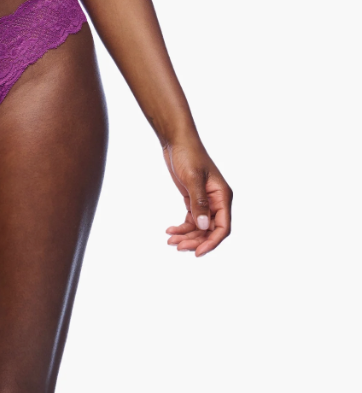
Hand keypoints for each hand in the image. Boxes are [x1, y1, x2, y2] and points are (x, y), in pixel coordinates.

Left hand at [162, 139, 231, 256]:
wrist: (176, 140)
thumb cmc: (188, 154)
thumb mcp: (193, 178)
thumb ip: (198, 202)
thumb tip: (204, 226)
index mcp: (222, 196)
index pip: (223, 227)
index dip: (212, 242)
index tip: (198, 252)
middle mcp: (216, 201)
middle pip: (210, 230)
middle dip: (195, 240)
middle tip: (178, 246)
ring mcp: (205, 201)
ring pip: (200, 227)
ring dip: (187, 236)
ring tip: (171, 241)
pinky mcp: (193, 199)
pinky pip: (191, 219)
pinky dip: (182, 227)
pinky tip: (170, 230)